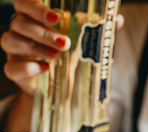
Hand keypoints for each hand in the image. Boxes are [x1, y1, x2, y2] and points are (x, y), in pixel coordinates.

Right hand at [0, 0, 123, 131]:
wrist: (62, 88)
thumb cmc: (71, 57)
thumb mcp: (85, 42)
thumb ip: (98, 29)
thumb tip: (118, 19)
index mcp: (35, 18)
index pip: (24, 3)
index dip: (35, 6)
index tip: (56, 17)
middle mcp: (21, 31)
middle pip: (19, 22)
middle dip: (42, 32)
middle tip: (66, 44)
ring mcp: (15, 51)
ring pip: (10, 41)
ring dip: (36, 48)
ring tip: (58, 56)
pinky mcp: (15, 71)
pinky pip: (11, 67)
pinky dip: (27, 68)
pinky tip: (45, 69)